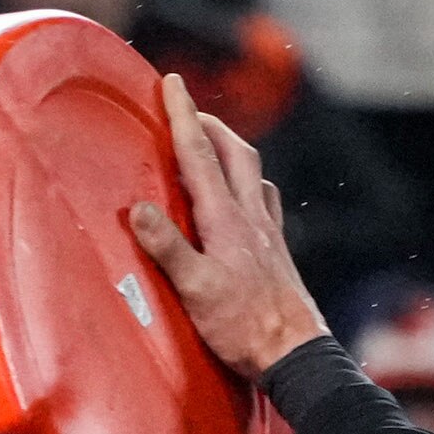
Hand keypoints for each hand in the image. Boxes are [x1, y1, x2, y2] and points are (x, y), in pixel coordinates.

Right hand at [124, 72, 325, 382]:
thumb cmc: (242, 326)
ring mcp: (266, 232)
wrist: (293, 351)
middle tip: (187, 111)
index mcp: (225, 220)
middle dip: (209, 125)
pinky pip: (262, 199)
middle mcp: (250, 217)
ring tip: (210, 146)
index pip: (200, 156)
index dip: (183, 116)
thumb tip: (139, 209)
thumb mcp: (195, 290)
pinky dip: (246, 183)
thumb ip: (167, 248)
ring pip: (250, 172)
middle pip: (234, 152)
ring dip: (229, 150)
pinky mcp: (274, 249)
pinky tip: (242, 195)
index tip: (172, 83)